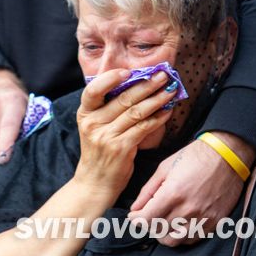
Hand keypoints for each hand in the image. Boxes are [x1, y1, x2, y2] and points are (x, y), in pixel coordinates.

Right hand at [75, 68, 178, 200]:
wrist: (95, 183)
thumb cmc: (99, 153)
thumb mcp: (94, 128)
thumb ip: (108, 110)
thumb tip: (135, 87)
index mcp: (85, 114)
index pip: (93, 90)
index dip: (111, 78)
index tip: (129, 71)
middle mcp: (93, 123)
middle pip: (123, 98)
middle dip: (146, 84)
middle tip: (163, 75)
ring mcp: (106, 136)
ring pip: (136, 111)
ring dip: (156, 99)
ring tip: (170, 90)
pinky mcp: (121, 148)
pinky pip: (143, 127)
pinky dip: (158, 118)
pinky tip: (167, 111)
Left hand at [128, 133, 254, 241]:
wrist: (228, 155)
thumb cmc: (195, 156)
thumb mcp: (165, 167)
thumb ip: (148, 190)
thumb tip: (135, 208)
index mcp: (173, 193)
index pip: (146, 220)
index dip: (135, 220)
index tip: (134, 216)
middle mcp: (188, 209)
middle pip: (158, 231)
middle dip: (148, 224)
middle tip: (149, 215)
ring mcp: (202, 218)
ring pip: (174, 241)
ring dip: (164, 233)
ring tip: (163, 221)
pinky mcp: (214, 222)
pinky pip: (192, 239)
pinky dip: (181, 235)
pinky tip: (179, 223)